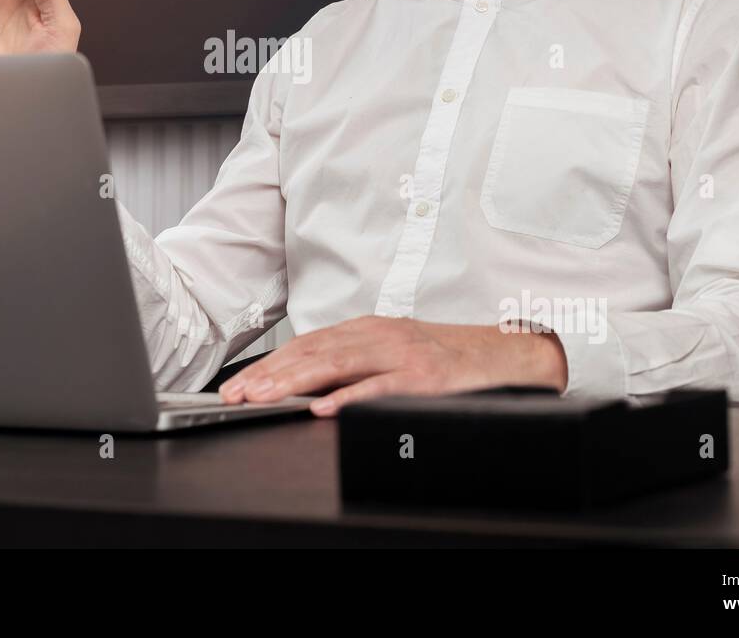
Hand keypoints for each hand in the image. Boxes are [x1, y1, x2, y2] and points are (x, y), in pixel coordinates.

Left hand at [218, 316, 567, 416]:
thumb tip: (304, 385)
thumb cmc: (444, 358)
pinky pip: (381, 388)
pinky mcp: (423, 377)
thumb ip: (352, 363)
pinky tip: (323, 407)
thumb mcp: (392, 351)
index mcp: (367, 329)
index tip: (238, 386)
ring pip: (337, 365)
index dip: (268, 366)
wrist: (501, 354)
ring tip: (264, 398)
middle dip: (269, 377)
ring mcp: (401, 355)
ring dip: (294, 384)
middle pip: (313, 354)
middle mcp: (379, 336)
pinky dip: (350, 397)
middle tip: (237, 395)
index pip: (306, 346)